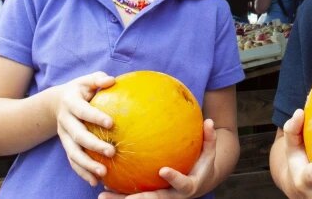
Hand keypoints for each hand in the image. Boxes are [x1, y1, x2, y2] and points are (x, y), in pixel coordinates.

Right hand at [54, 72, 115, 186]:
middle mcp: (65, 121)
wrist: (55, 102)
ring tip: (103, 173)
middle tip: (112, 152)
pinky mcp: (66, 146)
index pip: (83, 111)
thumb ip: (98, 79)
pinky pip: (72, 161)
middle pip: (77, 136)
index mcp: (70, 103)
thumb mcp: (86, 80)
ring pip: (73, 153)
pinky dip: (82, 172)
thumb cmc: (80, 90)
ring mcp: (63, 136)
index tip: (111, 123)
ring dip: (87, 165)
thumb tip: (112, 80)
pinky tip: (95, 181)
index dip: (95, 117)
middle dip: (94, 145)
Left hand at [98, 119, 218, 198]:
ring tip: (102, 195)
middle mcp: (173, 196)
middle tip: (126, 198)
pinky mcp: (152, 195)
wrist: (199, 183)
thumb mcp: (209, 153)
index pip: (182, 184)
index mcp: (188, 186)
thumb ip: (209, 139)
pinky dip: (119, 193)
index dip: (173, 179)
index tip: (163, 170)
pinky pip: (133, 194)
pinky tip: (102, 184)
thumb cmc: (203, 165)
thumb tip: (209, 121)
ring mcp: (162, 197)